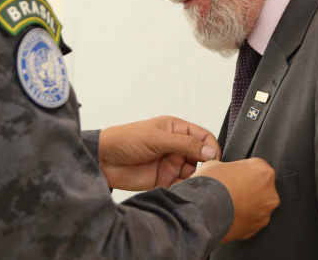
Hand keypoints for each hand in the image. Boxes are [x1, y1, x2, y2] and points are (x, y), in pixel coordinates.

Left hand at [98, 116, 219, 190]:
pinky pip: (180, 185)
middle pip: (200, 157)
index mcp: (176, 130)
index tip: (214, 158)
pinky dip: (183, 188)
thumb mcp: (157, 138)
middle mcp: (175, 147)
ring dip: (193, 178)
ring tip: (187, 181)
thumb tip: (210, 151)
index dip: (211, 147)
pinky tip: (179, 188)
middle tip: (201, 173)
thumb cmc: (125, 140)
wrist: (103, 160)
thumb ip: (185, 144)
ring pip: (192, 173)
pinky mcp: (163, 180)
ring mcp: (170, 163)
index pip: (203, 136)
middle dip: (203, 166)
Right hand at [193, 158, 278, 242]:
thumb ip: (228, 167)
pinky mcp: (256, 229)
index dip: (242, 170)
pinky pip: (251, 220)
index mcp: (262, 172)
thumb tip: (225, 171)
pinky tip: (228, 215)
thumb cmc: (210, 187)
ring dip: (246, 204)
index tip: (233, 174)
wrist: (203, 212)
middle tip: (230, 189)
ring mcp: (265, 213)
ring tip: (228, 204)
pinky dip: (242, 218)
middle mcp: (269, 193)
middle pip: (260, 187)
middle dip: (248, 188)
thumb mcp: (215, 164)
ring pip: (257, 206)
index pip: (256, 167)